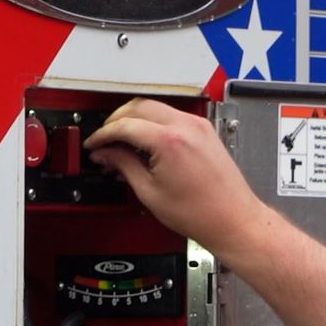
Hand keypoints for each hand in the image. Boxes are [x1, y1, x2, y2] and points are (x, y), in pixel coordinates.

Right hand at [87, 98, 270, 259]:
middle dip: (116, 120)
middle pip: (138, 106)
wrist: (232, 218)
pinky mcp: (204, 130)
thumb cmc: (200, 213)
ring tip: (122, 142)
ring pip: (155, 107)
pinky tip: (144, 141)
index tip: (94, 144)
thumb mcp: (149, 192)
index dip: (103, 134)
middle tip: (104, 140)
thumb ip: (124, 166)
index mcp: (169, 140)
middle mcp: (185, 126)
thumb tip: (106, 154)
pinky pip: (171, 115)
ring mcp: (197, 125)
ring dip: (134, 119)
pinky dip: (153, 123)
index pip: (125, 125)